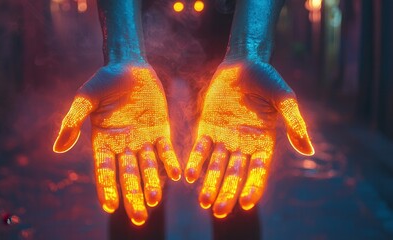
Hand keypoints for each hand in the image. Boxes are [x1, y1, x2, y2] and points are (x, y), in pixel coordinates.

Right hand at [53, 62, 180, 225]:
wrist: (128, 66)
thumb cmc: (103, 81)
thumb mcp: (85, 100)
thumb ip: (72, 122)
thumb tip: (57, 149)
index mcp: (103, 142)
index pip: (105, 171)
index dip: (107, 188)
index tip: (110, 207)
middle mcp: (124, 145)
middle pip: (128, 176)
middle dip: (133, 196)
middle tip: (139, 217)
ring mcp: (143, 139)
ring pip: (148, 167)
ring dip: (152, 183)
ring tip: (155, 201)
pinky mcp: (160, 129)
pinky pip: (165, 150)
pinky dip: (170, 162)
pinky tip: (177, 175)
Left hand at [185, 60, 313, 217]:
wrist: (243, 62)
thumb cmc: (267, 79)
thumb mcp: (284, 99)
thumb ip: (294, 123)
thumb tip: (309, 152)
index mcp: (263, 142)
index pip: (258, 170)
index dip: (253, 186)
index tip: (245, 203)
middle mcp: (243, 144)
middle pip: (235, 174)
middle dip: (227, 192)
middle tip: (219, 211)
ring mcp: (224, 137)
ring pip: (216, 166)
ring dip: (210, 184)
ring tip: (203, 202)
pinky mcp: (207, 127)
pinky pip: (201, 148)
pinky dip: (196, 162)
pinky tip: (189, 175)